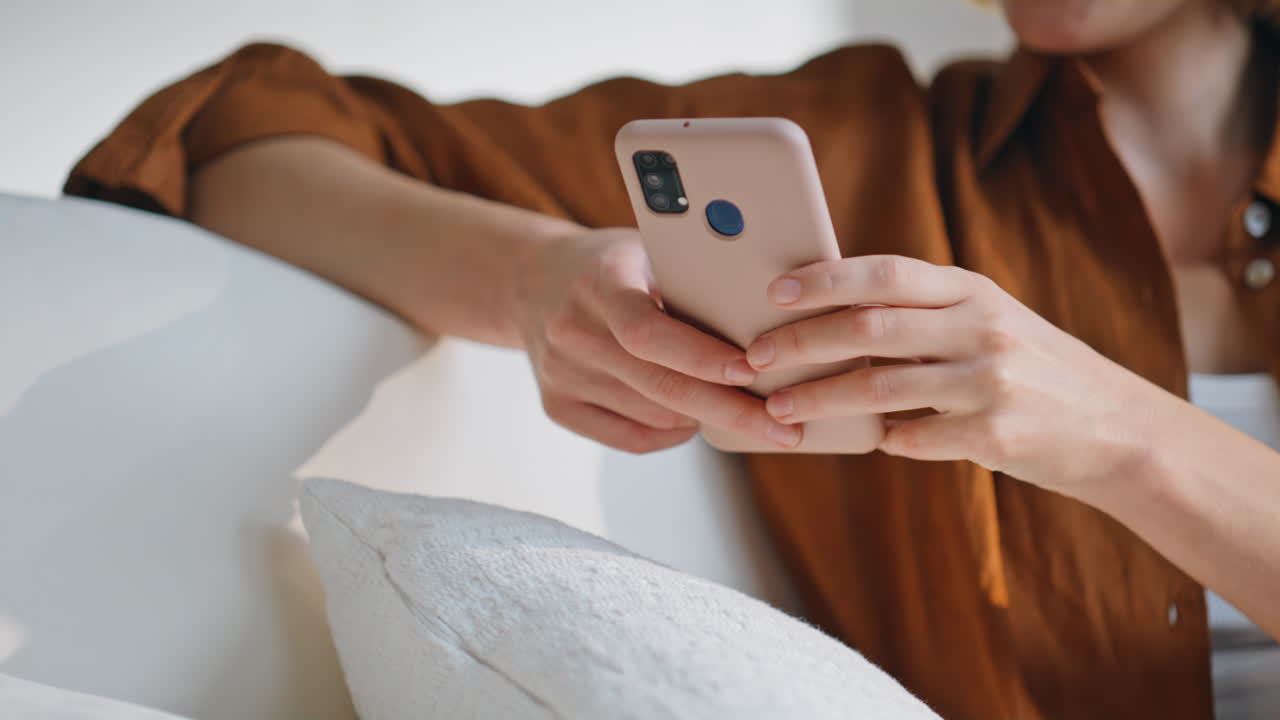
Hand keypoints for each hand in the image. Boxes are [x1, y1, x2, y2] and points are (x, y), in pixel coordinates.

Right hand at [513, 227, 802, 453]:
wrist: (532, 281)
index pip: (648, 332)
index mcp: (598, 283)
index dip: (702, 356)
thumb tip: (772, 316)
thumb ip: (693, 279)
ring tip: (751, 414)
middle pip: (658, 386)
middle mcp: (572, 332)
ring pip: (651, 416)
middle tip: (784, 430)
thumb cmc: (615, 264)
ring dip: (706, 419)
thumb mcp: (647, 249)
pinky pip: (629, 438)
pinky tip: (695, 419)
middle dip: (729, 411)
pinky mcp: (556, 407)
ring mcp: (560, 374)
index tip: (754, 369)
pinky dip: (672, 434)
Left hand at [744, 255, 1171, 491]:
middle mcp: (981, 328)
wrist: (1119, 431)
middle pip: (869, 327)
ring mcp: (990, 382)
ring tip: (777, 407)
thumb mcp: (990, 322)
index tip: (774, 290)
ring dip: (818, 399)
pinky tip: (867, 441)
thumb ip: (926, 313)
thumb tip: (831, 313)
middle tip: (753, 357)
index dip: (823, 279)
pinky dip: (884, 440)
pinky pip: (913, 439)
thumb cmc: (1034, 371)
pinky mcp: (996, 435)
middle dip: (801, 341)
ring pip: (879, 387)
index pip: (884, 273)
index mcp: (972, 291)